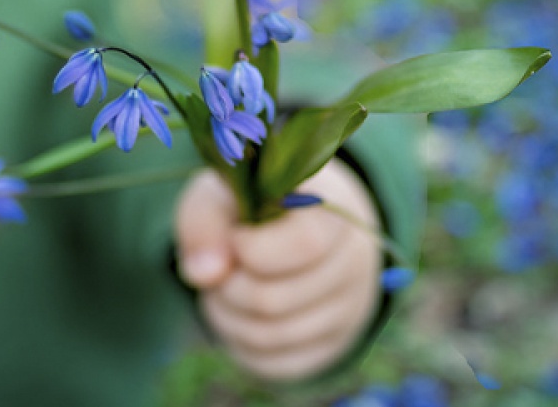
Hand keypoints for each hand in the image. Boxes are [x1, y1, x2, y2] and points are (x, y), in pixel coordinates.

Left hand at [174, 159, 382, 380]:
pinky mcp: (331, 346)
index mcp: (334, 213)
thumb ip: (205, 222)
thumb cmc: (253, 208)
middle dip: (227, 287)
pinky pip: (274, 363)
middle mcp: (352, 263)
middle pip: (274, 299)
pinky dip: (241, 341)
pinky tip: (241, 311)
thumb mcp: (223, 195)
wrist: (298, 227)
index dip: (251, 249)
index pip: (305, 244)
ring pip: (270, 337)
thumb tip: (205, 274)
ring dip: (227, 315)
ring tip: (224, 286)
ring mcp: (348, 309)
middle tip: (221, 268)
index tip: (235, 237)